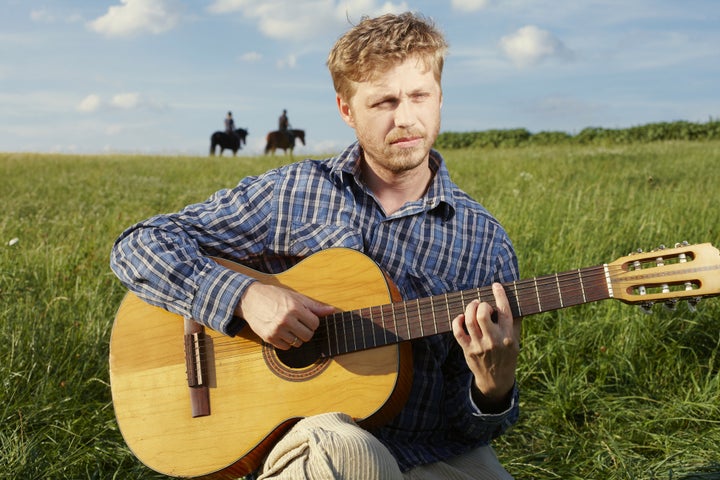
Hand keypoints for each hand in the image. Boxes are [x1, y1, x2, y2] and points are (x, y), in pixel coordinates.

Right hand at [236, 282, 335, 349]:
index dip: (312, 321)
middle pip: (308, 336)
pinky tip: (282, 332)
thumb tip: (332, 311)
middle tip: (299, 324)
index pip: (315, 324)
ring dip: (296, 337)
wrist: (250, 299)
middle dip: (306, 331)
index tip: (305, 318)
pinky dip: (286, 342)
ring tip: (289, 326)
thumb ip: (314, 306)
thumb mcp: (295, 297)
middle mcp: (286, 320)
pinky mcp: (269, 338)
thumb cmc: (275, 296)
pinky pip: (286, 347)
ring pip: (297, 343)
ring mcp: (277, 330)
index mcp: (294, 308)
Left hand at [451, 283, 521, 409]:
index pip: (504, 311)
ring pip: (469, 320)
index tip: (496, 285)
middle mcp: (494, 341)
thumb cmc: (507, 356)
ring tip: (473, 305)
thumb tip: (515, 300)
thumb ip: (515, 322)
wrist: (496, 380)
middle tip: (482, 304)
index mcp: (508, 336)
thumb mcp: (516, 340)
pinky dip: (457, 321)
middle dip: (481, 304)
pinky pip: (458, 332)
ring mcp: (479, 346)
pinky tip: (461, 317)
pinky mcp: (468, 350)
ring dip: (469, 309)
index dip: (499, 294)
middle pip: (482, 315)